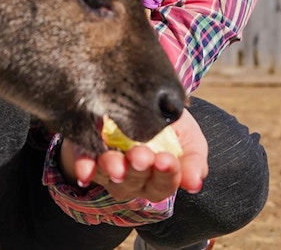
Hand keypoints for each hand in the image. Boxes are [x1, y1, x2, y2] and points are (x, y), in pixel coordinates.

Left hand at [59, 108, 207, 201]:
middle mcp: (133, 178)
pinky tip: (85, 169)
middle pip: (134, 183)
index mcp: (159, 177)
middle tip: (141, 155)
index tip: (166, 159)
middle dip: (138, 169)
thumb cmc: (172, 123)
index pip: (163, 184)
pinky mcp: (89, 152)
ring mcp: (110, 167)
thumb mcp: (189, 136)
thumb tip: (195, 183)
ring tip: (116, 162)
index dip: (166, 174)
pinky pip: (85, 163)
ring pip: (108, 177)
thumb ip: (194, 159)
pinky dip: (85, 166)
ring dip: (111, 170)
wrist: (148, 96)